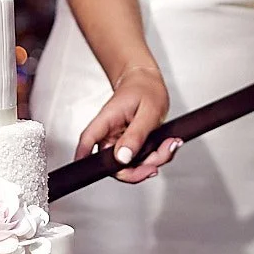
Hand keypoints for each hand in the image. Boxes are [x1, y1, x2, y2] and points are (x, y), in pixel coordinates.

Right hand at [74, 65, 177, 182]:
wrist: (148, 83)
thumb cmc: (146, 89)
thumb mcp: (148, 110)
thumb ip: (136, 135)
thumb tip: (123, 158)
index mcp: (107, 120)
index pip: (88, 140)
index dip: (84, 157)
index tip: (87, 170)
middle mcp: (110, 135)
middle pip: (114, 165)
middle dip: (139, 169)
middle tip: (156, 162)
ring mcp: (120, 142)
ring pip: (131, 166)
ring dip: (153, 160)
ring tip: (168, 144)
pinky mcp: (131, 147)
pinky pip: (141, 161)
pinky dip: (157, 156)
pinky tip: (166, 145)